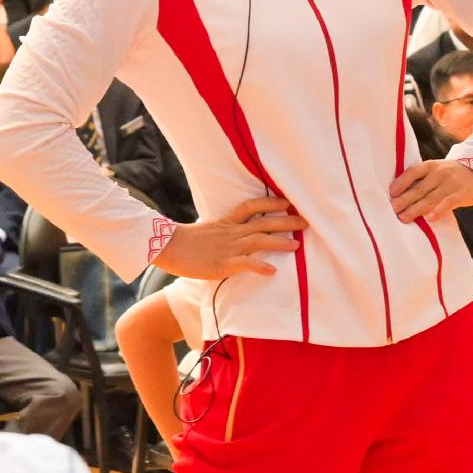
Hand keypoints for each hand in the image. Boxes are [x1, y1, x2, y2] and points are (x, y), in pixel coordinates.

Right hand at [164, 194, 304, 280]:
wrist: (165, 246)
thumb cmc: (184, 242)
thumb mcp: (207, 230)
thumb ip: (223, 230)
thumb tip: (235, 232)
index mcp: (227, 222)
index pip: (252, 207)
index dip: (271, 203)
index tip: (288, 202)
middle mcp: (231, 232)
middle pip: (263, 223)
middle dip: (286, 221)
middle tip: (307, 221)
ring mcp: (228, 247)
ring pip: (258, 241)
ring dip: (279, 242)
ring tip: (297, 245)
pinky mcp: (222, 264)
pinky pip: (244, 264)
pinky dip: (259, 266)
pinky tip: (272, 270)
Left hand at [388, 159, 472, 224]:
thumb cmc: (452, 176)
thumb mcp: (438, 172)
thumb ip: (422, 181)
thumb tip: (399, 196)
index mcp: (432, 166)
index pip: (414, 172)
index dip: (402, 182)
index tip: (392, 193)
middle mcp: (441, 173)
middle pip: (419, 188)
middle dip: (405, 200)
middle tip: (393, 210)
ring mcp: (452, 183)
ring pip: (431, 198)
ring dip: (416, 209)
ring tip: (404, 218)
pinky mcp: (463, 194)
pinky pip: (449, 203)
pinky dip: (439, 210)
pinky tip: (430, 218)